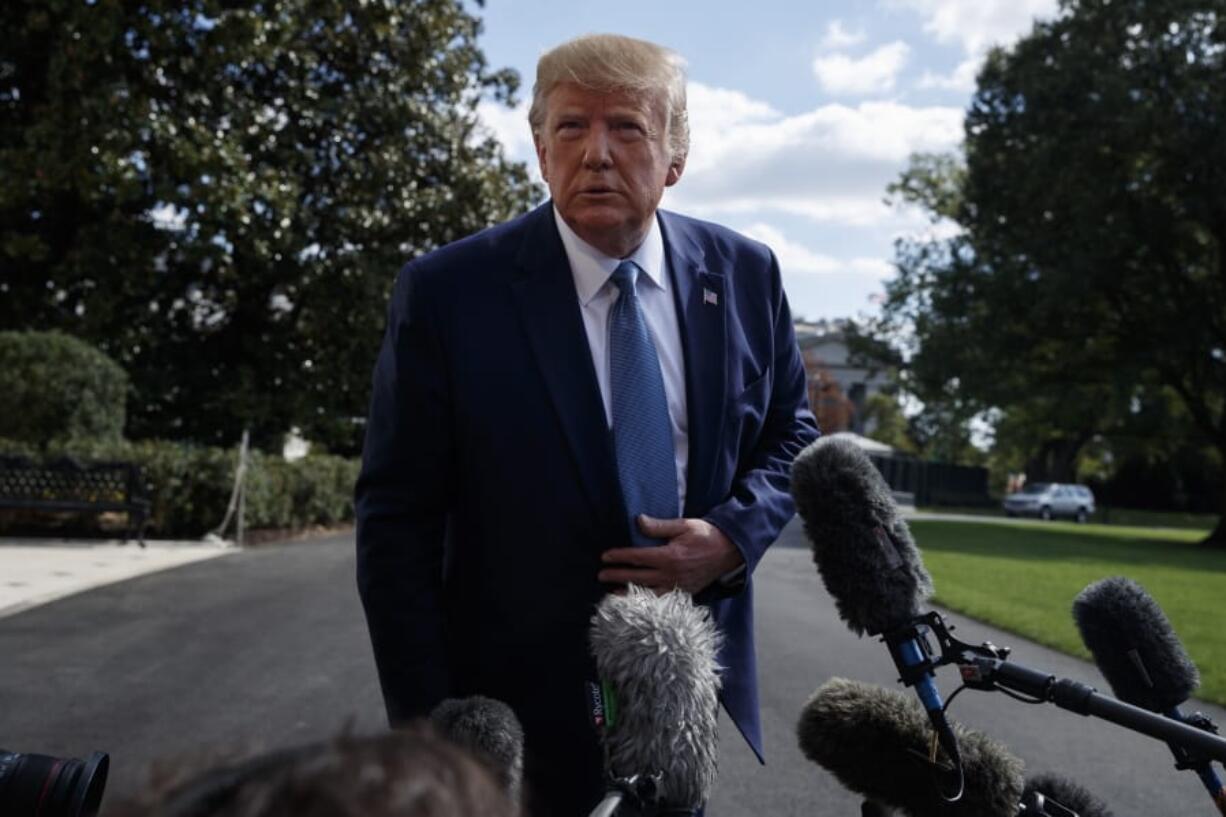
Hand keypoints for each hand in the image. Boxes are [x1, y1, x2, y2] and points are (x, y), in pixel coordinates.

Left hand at [597, 516, 743, 594]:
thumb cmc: (706, 535)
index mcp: (669, 557)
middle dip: (617, 576)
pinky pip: (661, 601)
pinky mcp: (684, 594)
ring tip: (611, 595)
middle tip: (601, 575)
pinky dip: (646, 603)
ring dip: (628, 594)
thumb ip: (659, 526)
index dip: (619, 557)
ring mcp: (677, 587)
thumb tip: (639, 521)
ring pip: (647, 594)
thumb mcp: (683, 525)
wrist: (730, 552)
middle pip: (638, 577)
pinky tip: (636, 602)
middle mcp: (671, 575)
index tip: (605, 557)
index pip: (637, 558)